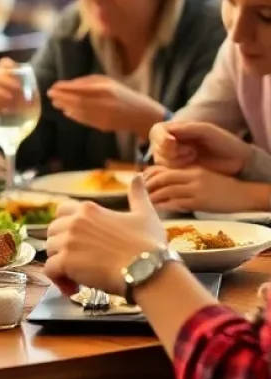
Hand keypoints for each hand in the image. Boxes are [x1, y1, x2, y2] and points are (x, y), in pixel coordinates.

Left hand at [44, 177, 166, 295]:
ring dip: (60, 263)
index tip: (77, 241)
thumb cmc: (149, 244)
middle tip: (78, 261)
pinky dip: (57, 279)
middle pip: (52, 232)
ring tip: (77, 276)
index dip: (65, 226)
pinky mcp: (66, 262)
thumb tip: (138, 177)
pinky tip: (73, 287)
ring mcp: (68, 242)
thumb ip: (138, 195)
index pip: (61, 211)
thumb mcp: (145, 214)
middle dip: (61, 246)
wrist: (149, 270)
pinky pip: (49, 270)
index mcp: (88, 209)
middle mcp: (74, 222)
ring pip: (50, 251)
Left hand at [47, 75, 164, 137]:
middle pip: (76, 101)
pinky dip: (73, 115)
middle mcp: (103, 102)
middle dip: (61, 98)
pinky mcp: (102, 125)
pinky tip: (66, 111)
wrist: (141, 113)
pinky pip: (83, 120)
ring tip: (55, 103)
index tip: (52, 87)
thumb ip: (87, 82)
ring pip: (78, 111)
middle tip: (50, 95)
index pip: (79, 88)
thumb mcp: (107, 81)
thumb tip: (65, 85)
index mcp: (105, 88)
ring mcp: (103, 115)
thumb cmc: (121, 93)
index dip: (63, 88)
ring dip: (64, 107)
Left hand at [143, 165, 267, 212]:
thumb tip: (161, 185)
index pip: (163, 169)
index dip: (148, 175)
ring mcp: (196, 189)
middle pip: (163, 178)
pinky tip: (156, 210)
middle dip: (147, 186)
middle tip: (136, 194)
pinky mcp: (200, 202)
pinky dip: (164, 206)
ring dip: (153, 197)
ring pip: (168, 190)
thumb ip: (183, 178)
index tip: (138, 182)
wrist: (243, 195)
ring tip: (143, 203)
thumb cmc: (220, 187)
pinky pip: (177, 203)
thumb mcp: (200, 177)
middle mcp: (192, 176)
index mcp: (190, 169)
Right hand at [150, 121, 250, 175]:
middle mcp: (169, 143)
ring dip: (178, 161)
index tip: (175, 143)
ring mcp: (171, 158)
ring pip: (161, 162)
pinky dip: (179, 170)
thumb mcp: (205, 130)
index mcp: (174, 129)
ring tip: (194, 158)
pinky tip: (192, 167)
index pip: (157, 132)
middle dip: (174, 152)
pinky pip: (168, 173)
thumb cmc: (223, 141)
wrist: (236, 161)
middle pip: (157, 149)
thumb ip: (185, 129)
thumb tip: (167, 138)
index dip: (163, 139)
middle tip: (192, 151)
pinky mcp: (177, 172)